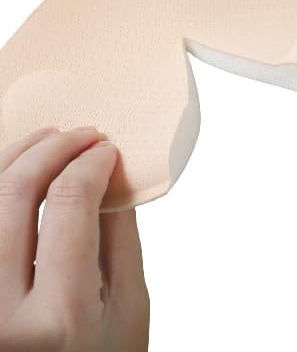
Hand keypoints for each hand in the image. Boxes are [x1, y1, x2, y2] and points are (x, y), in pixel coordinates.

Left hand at [0, 127, 148, 350]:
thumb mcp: (128, 309)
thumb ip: (121, 241)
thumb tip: (113, 180)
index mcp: (59, 316)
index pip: (68, 205)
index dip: (90, 164)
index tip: (107, 150)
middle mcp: (0, 314)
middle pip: (14, 195)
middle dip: (52, 149)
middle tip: (82, 134)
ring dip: (15, 157)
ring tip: (46, 139)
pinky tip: (13, 171)